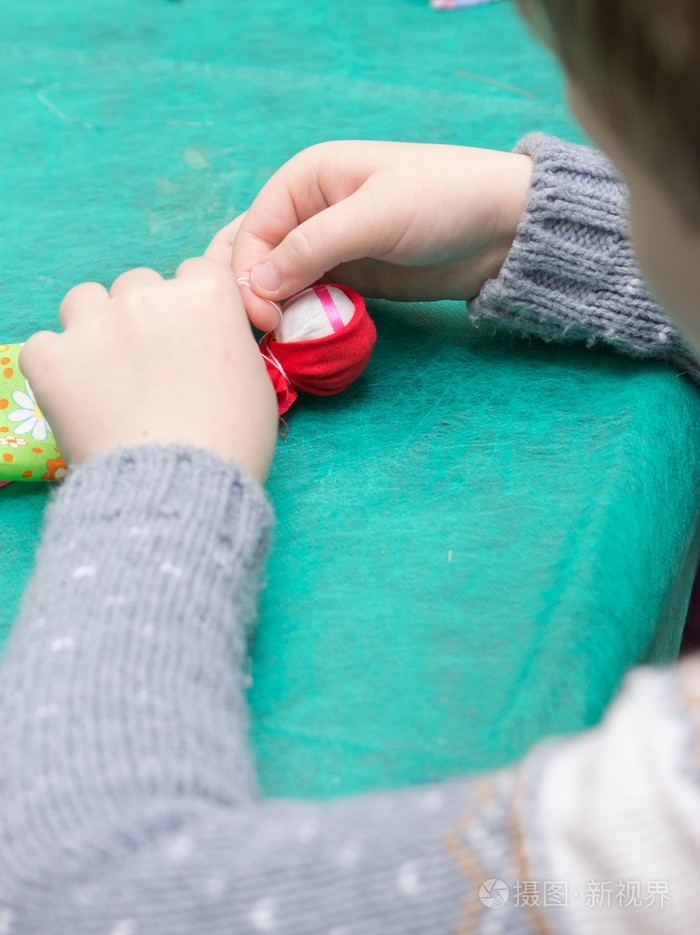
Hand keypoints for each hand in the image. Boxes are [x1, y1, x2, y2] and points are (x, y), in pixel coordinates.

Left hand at [19, 258, 277, 483]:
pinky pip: (45, 345)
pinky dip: (57, 367)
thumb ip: (229, 343)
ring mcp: (95, 325)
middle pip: (139, 285)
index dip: (194, 306)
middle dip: (144, 318)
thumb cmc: (230, 443)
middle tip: (151, 368)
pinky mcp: (52, 358)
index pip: (195, 272)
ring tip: (108, 377)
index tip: (192, 336)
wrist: (178, 490)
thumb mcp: (255, 383)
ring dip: (95, 328)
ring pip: (85, 300)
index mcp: (206, 296)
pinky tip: (78, 398)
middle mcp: (149, 298)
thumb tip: (210, 340)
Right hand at [204, 140, 532, 330]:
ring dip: (277, 312)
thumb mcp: (375, 216)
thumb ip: (313, 247)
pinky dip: (303, 319)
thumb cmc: (444, 199)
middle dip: (254, 295)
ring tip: (279, 342)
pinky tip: (302, 338)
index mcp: (307, 178)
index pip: (254, 230)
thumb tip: (255, 284)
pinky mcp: (350, 279)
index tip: (260, 316)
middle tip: (264, 333)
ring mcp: (330, 249)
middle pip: (259, 258)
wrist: (503, 228)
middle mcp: (310, 212)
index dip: (246, 274)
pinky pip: (312, 301)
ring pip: (281, 284)